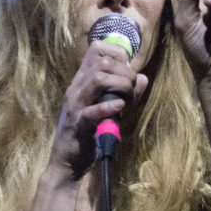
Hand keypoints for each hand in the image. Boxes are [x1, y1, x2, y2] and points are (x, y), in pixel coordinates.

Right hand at [50, 41, 146, 177]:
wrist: (68, 161)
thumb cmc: (89, 133)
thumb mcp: (109, 108)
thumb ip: (125, 93)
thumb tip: (142, 77)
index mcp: (82, 81)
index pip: (96, 49)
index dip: (118, 54)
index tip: (127, 71)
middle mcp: (77, 89)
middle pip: (101, 62)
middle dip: (124, 72)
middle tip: (131, 90)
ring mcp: (76, 106)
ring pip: (97, 80)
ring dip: (120, 86)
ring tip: (126, 99)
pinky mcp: (79, 126)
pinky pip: (92, 111)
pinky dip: (109, 107)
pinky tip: (120, 108)